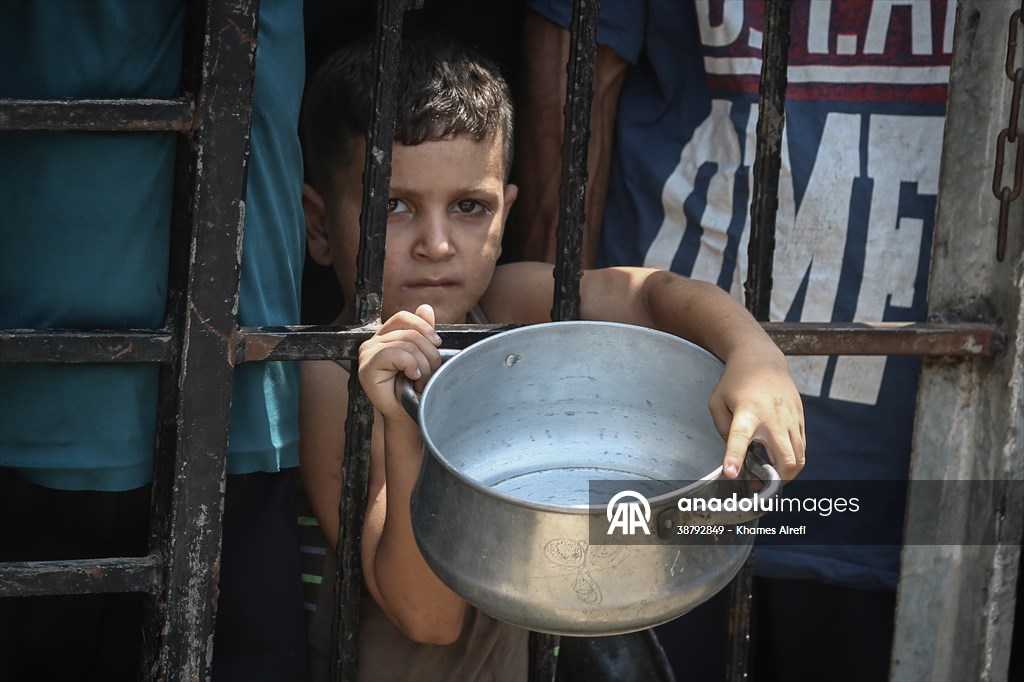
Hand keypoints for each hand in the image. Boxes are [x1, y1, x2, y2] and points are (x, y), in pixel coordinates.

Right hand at [358, 304, 442, 420]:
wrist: (408, 414)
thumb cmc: (414, 388)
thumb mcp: (422, 355)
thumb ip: (422, 331)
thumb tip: (425, 308)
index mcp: (385, 336)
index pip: (403, 318)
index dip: (423, 327)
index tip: (437, 343)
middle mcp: (372, 342)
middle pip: (409, 333)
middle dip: (428, 354)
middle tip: (429, 372)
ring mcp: (367, 354)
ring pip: (405, 345)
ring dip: (422, 365)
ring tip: (420, 380)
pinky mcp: (366, 368)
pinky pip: (394, 354)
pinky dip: (410, 366)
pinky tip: (412, 378)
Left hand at [708, 349, 805, 480]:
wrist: (762, 358)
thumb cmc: (736, 381)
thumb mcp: (717, 402)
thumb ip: (722, 430)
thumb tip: (737, 454)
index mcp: (746, 412)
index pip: (740, 438)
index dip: (735, 457)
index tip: (731, 474)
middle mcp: (772, 417)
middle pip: (786, 459)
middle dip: (778, 480)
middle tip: (763, 485)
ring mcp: (790, 419)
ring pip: (799, 458)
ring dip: (787, 473)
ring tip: (771, 475)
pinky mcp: (800, 418)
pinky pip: (802, 447)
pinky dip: (793, 459)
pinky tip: (779, 457)